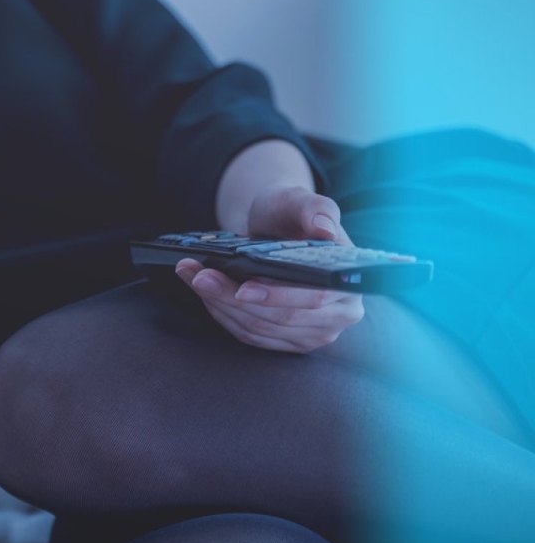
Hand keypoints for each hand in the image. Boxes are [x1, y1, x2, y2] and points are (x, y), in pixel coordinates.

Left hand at [176, 186, 364, 352]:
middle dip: (232, 297)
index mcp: (349, 283)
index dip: (276, 296)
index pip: (314, 298)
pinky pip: (249, 334)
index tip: (241, 288)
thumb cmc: (291, 213)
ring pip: (258, 329)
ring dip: (219, 304)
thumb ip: (316, 210)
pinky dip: (222, 313)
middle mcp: (339, 315)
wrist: (277, 228)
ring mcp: (313, 332)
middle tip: (200, 275)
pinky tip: (204, 291)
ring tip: (193, 277)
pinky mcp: (287, 340)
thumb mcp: (300, 201)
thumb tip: (324, 229)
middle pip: (279, 318)